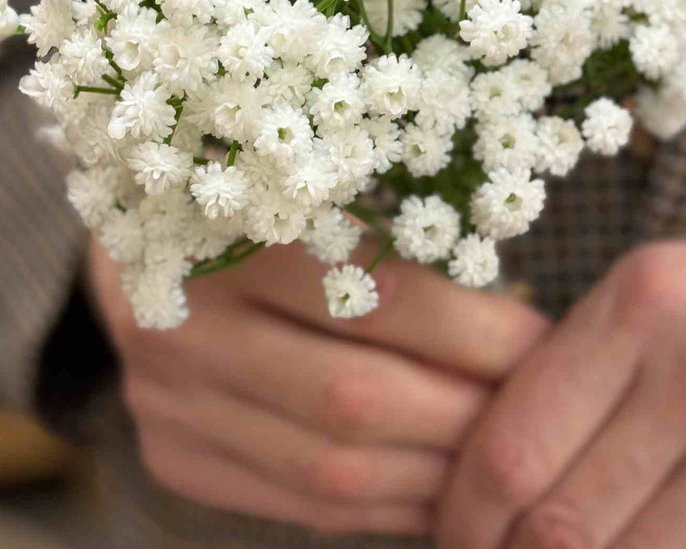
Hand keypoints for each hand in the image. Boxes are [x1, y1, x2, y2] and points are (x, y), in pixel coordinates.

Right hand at [87, 235, 547, 536]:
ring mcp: (168, 399)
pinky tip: (439, 489)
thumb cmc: (260, 189)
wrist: (140, 230)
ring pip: (331, 469)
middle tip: (541, 410)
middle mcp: (182, 322)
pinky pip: (298, 504)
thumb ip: (396, 234)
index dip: (476, 329)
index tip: (545, 337)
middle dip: (469, 413)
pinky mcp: (172, 452)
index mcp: (226, 228)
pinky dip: (384, 507)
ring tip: (504, 458)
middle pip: (356, 399)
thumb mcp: (317, 178)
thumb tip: (514, 310)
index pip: (376, 296)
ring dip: (437, 474)